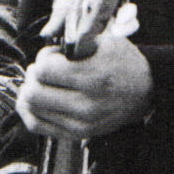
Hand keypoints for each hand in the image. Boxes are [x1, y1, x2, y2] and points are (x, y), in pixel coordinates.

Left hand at [18, 3, 152, 140]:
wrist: (144, 92)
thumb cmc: (122, 63)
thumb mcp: (106, 41)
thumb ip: (76, 39)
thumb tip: (48, 42)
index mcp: (94, 77)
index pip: (44, 70)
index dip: (44, 58)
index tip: (55, 56)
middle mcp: (86, 105)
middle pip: (33, 92)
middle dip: (34, 76)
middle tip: (44, 70)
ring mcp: (81, 123)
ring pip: (31, 108)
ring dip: (31, 92)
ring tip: (44, 83)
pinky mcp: (76, 134)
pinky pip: (36, 125)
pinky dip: (29, 111)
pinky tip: (37, 100)